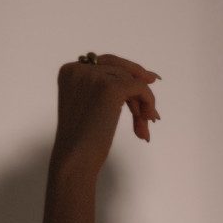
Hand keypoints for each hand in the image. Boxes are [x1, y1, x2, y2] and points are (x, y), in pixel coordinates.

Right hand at [51, 53, 160, 172]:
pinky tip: (145, 124)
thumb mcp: (93, 106)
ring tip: (143, 129)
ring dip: (142, 105)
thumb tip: (150, 77)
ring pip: (132, 81)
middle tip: (152, 106)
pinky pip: (140, 88)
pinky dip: (148, 103)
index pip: (106, 63)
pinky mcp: (110, 88)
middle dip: (138, 89)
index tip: (149, 81)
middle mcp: (79, 68)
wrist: (76, 159)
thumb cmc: (84, 141)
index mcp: (70, 71)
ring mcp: (93, 76)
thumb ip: (111, 87)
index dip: (129, 72)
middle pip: (120, 70)